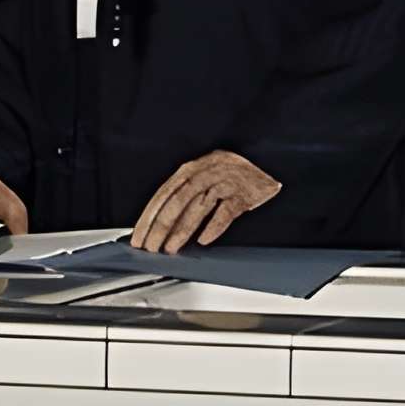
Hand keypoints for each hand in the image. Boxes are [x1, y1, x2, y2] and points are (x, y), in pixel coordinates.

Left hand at [130, 150, 281, 253]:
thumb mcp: (203, 174)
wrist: (266, 157)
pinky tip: (203, 240)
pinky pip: (225, 212)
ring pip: (197, 208)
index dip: (148, 217)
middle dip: (160, 228)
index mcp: (189, 169)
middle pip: (176, 203)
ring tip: (170, 248)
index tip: (138, 237)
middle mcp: (203, 173)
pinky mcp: (243, 193)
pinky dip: (213, 227)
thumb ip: (184, 193)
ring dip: (181, 231)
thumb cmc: (230, 170)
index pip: (162, 195)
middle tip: (151, 247)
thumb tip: (161, 223)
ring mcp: (223, 182)